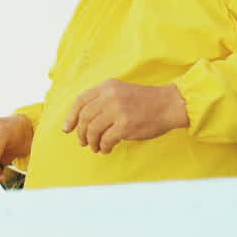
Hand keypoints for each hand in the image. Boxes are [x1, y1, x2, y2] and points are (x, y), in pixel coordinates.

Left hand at [62, 79, 188, 153]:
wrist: (169, 104)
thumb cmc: (146, 101)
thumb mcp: (121, 91)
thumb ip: (103, 100)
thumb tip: (83, 120)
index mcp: (107, 86)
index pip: (81, 101)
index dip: (71, 116)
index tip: (67, 129)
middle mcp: (110, 96)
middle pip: (85, 117)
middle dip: (81, 133)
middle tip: (83, 142)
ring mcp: (118, 110)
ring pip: (92, 130)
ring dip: (91, 142)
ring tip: (96, 147)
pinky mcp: (126, 125)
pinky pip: (106, 140)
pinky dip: (103, 147)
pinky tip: (106, 149)